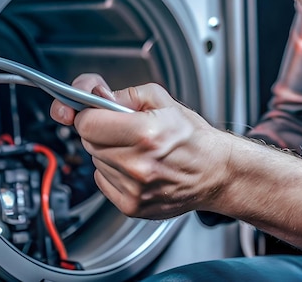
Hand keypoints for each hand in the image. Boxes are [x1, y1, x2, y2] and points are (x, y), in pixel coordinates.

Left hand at [50, 76, 232, 219]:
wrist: (214, 170)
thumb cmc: (191, 136)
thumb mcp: (162, 100)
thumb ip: (125, 94)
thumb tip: (96, 95)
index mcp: (146, 134)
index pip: (88, 124)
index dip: (89, 114)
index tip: (96, 112)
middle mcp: (138, 165)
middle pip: (88, 142)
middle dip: (100, 130)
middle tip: (123, 128)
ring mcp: (134, 189)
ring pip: (95, 162)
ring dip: (107, 151)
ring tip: (135, 148)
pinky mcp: (132, 206)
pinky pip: (102, 181)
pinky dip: (113, 171)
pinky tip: (135, 165)